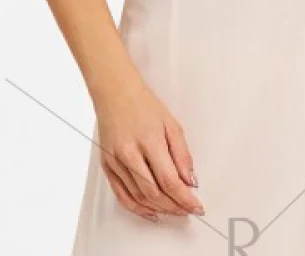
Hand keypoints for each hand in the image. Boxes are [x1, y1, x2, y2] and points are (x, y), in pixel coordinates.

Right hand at [93, 73, 204, 222]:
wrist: (115, 92)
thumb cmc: (144, 104)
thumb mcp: (171, 123)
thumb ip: (182, 154)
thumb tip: (190, 181)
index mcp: (149, 141)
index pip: (170, 180)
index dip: (185, 198)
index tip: (196, 206)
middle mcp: (129, 153)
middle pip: (154, 193)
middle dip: (174, 206)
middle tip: (187, 209)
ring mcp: (115, 161)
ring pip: (139, 197)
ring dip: (159, 209)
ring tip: (174, 210)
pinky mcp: (107, 166)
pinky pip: (122, 195)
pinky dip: (137, 208)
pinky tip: (150, 212)